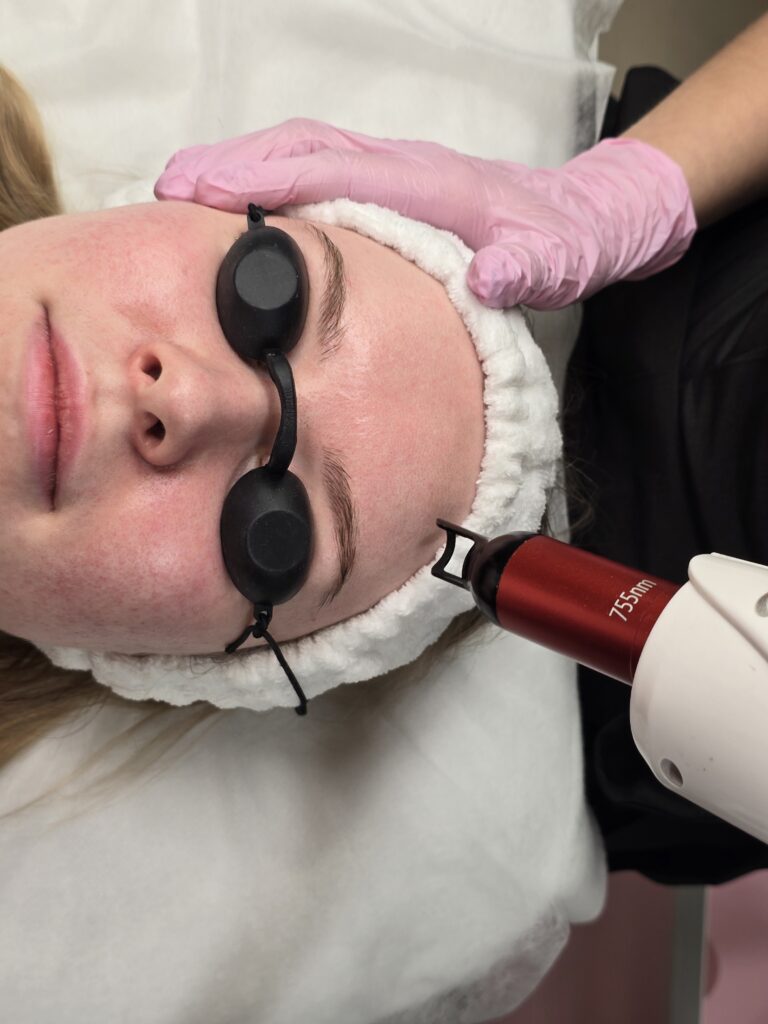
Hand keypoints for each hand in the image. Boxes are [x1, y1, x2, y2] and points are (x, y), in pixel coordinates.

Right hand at [155, 118, 695, 309]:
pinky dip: (272, 181)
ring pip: (306, 155)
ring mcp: (395, 174)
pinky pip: (320, 172)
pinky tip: (242, 209)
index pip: (337, 170)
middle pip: (304, 148)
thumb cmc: (567, 243)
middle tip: (168, 189)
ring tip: (182, 192)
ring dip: (243, 167)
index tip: (205, 193)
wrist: (587, 218)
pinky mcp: (391, 189)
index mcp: (433, 186)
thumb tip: (490, 276)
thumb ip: (528, 270)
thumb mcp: (561, 263)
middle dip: (233, 164)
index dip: (267, 178)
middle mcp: (404, 168)